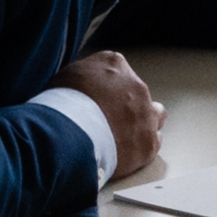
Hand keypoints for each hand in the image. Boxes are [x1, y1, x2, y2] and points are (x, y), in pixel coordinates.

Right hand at [59, 49, 166, 181]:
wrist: (68, 134)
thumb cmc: (60, 105)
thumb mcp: (66, 77)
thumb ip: (83, 77)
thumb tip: (83, 86)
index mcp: (114, 64)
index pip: (118, 71)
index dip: (107, 87)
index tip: (98, 99)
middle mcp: (136, 86)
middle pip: (137, 93)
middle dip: (126, 104)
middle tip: (107, 119)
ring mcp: (146, 114)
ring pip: (156, 114)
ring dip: (144, 121)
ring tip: (124, 134)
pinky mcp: (149, 142)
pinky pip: (154, 141)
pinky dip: (142, 145)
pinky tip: (127, 151)